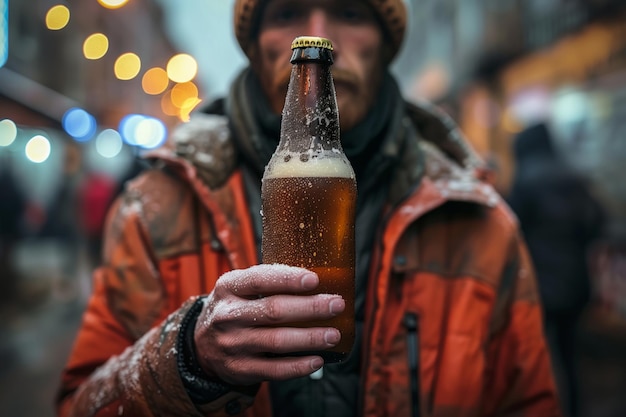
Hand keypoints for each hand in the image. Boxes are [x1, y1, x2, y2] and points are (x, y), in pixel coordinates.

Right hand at [193, 264, 344, 385]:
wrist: (201, 345)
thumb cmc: (234, 309)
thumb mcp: (238, 288)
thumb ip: (267, 283)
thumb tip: (317, 281)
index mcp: (228, 287)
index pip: (259, 279)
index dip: (288, 279)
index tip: (315, 279)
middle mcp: (228, 316)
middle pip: (274, 311)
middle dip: (310, 308)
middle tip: (337, 304)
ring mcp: (232, 344)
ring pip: (277, 341)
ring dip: (310, 338)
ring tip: (333, 334)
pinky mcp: (239, 369)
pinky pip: (274, 370)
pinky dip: (298, 366)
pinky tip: (318, 360)